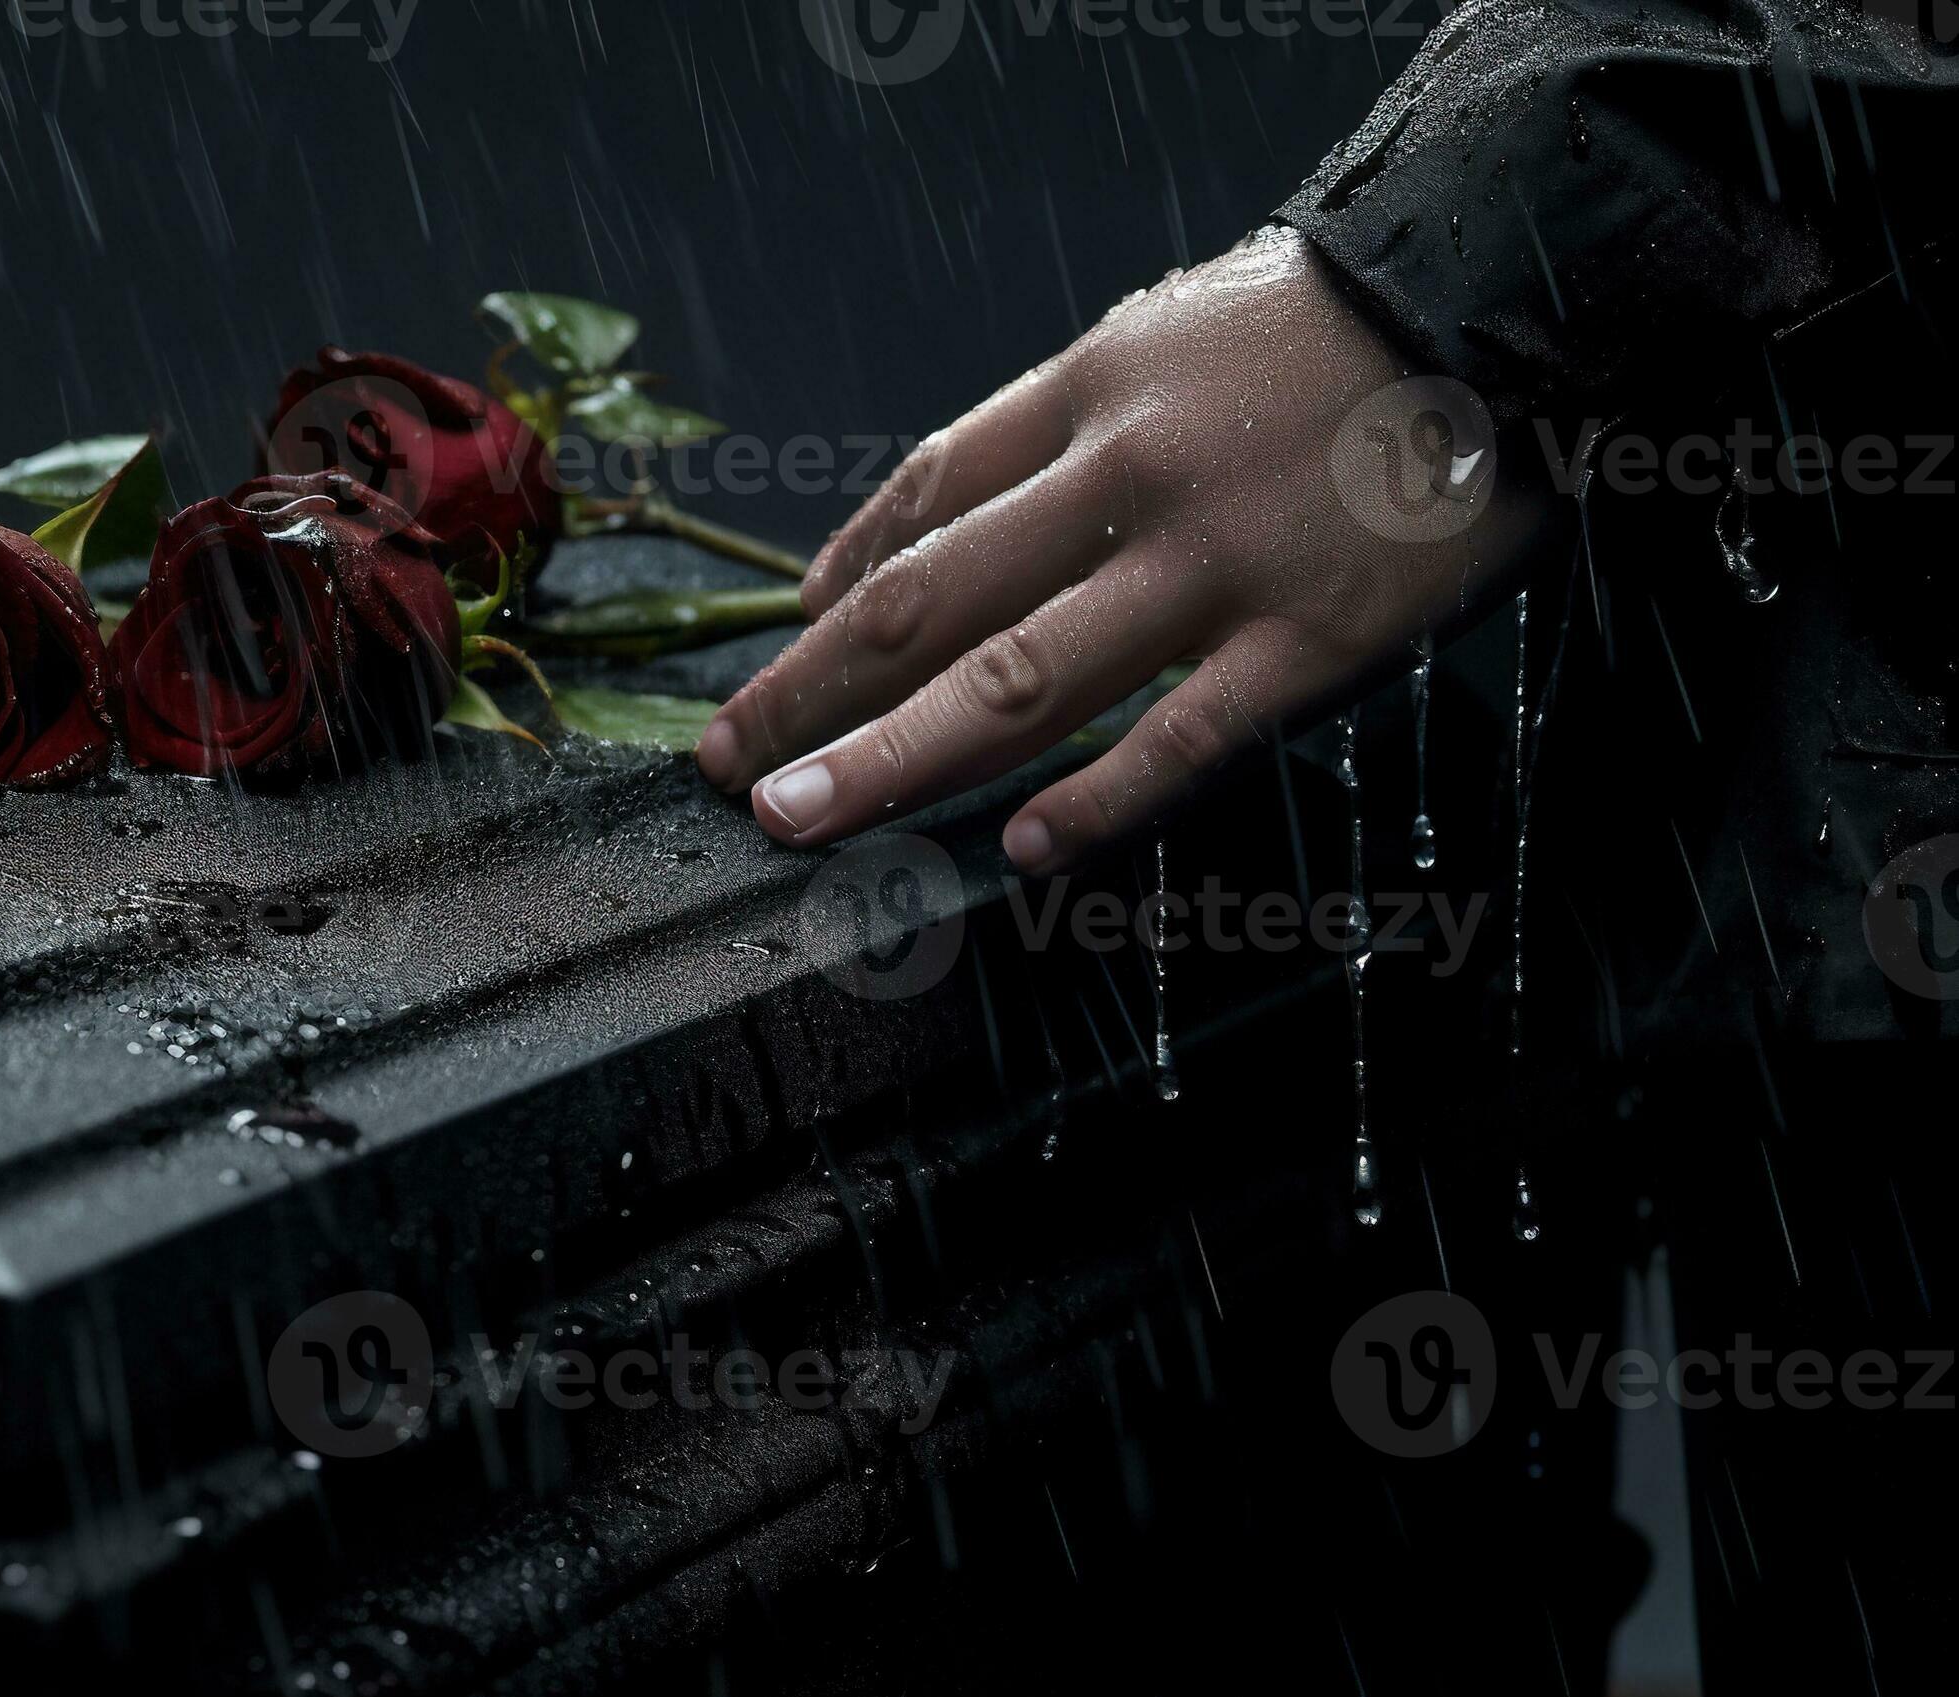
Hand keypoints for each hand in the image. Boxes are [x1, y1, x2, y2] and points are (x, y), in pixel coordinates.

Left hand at [696, 229, 1550, 869]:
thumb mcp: (1176, 328)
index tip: (783, 647)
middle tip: (727, 764)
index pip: (924, 497)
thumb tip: (950, 511)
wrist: (1526, 287)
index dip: (837, 580)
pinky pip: (1182, 739)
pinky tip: (1019, 851)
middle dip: (806, 692)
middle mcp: (1125, 478)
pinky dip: (1096, 802)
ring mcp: (1215, 565)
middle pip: (929, 603)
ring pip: (1018, 680)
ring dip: (888, 759)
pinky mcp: (1314, 636)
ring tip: (799, 820)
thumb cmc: (1346, 323)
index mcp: (1090, 391)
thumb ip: (1062, 422)